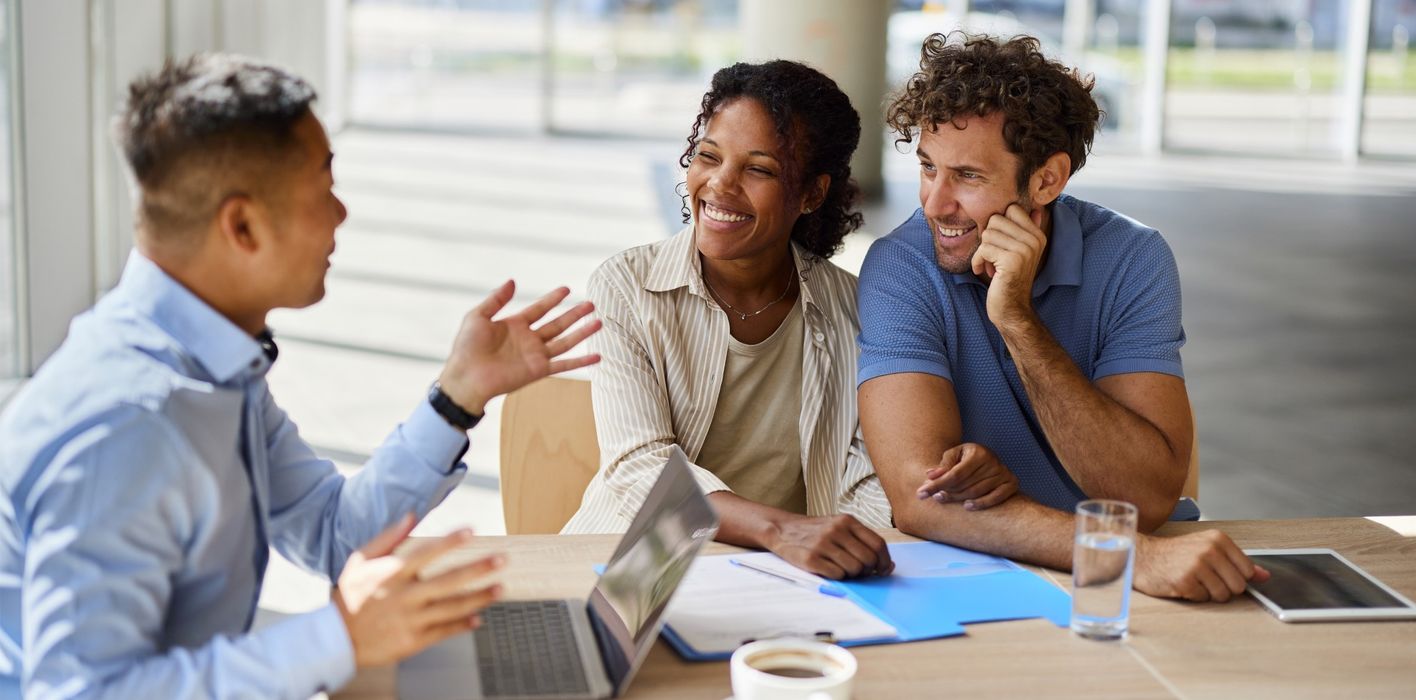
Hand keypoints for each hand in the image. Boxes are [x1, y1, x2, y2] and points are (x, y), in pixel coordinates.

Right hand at [334, 514, 506, 667]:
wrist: (335, 640)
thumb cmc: (349, 597)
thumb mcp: (360, 562)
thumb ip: (388, 538)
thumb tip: (412, 514)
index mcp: (391, 574)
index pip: (426, 553)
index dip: (449, 541)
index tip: (471, 530)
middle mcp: (404, 596)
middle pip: (448, 581)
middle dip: (478, 570)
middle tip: (502, 560)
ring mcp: (410, 620)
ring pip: (452, 607)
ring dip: (479, 598)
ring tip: (500, 588)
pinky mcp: (413, 641)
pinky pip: (444, 631)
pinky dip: (463, 625)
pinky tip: (479, 618)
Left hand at [438, 280, 601, 414]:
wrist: (466, 377)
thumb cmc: (466, 348)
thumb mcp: (477, 316)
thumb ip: (496, 299)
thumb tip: (512, 281)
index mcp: (514, 325)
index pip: (539, 309)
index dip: (553, 299)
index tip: (567, 289)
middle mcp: (529, 340)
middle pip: (557, 324)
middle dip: (574, 314)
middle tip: (591, 304)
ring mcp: (535, 355)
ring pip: (565, 341)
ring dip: (582, 333)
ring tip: (599, 322)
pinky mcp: (538, 371)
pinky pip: (564, 365)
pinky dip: (581, 361)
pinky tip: (597, 357)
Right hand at [767, 514, 893, 578]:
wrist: (782, 529)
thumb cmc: (816, 532)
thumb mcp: (839, 527)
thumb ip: (862, 542)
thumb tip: (888, 566)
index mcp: (847, 520)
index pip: (878, 544)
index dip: (884, 561)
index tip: (882, 569)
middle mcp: (836, 530)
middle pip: (868, 560)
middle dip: (867, 570)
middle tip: (858, 571)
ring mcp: (823, 544)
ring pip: (854, 569)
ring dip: (851, 574)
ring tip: (841, 568)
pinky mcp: (811, 558)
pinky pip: (837, 575)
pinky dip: (837, 577)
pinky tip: (829, 569)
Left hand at [914, 442, 1018, 509]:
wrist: (990, 459)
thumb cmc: (967, 458)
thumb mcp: (954, 455)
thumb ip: (943, 465)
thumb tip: (930, 475)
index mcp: (978, 453)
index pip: (954, 474)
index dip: (937, 485)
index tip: (921, 493)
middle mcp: (993, 462)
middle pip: (964, 485)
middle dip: (946, 492)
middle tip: (933, 497)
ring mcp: (1003, 474)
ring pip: (976, 493)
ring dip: (958, 499)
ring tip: (944, 499)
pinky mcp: (1011, 484)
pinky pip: (996, 498)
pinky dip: (981, 504)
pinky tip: (967, 506)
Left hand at [971, 203, 1046, 329]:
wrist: (1011, 309)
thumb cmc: (1009, 279)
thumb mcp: (1019, 252)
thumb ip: (1025, 230)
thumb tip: (1035, 208)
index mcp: (1037, 235)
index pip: (1011, 209)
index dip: (997, 225)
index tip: (999, 244)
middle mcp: (1034, 240)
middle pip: (996, 219)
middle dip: (988, 238)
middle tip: (993, 257)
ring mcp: (1025, 250)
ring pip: (987, 234)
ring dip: (982, 252)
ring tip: (991, 265)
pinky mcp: (1012, 261)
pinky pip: (983, 248)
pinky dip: (977, 261)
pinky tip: (983, 271)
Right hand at [1133, 529, 1270, 601]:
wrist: (1143, 556)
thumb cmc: (1176, 554)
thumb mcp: (1208, 550)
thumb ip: (1237, 563)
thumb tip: (1265, 576)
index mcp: (1218, 539)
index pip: (1247, 571)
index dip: (1234, 577)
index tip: (1219, 572)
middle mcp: (1209, 549)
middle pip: (1238, 586)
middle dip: (1223, 587)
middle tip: (1204, 578)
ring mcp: (1197, 565)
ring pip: (1222, 595)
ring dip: (1208, 593)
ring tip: (1194, 581)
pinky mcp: (1185, 581)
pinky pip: (1203, 598)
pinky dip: (1194, 595)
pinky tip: (1183, 584)